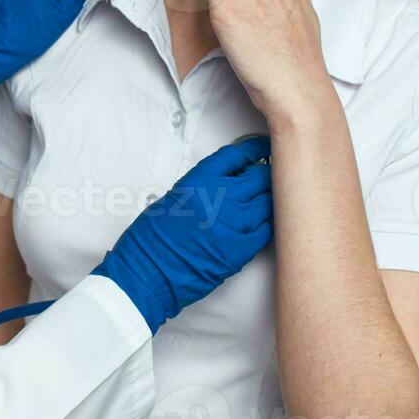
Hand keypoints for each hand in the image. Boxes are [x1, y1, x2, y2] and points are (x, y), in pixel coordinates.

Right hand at [91, 135, 272, 334]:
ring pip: (269, 203)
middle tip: (268, 179)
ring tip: (266, 204)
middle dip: (267, 176)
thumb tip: (229, 182)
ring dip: (269, 201)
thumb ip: (205, 185)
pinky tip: (262, 225)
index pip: (238, 154)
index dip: (255, 149)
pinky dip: (267, 225)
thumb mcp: (176, 195)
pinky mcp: (241, 249)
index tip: (262, 148)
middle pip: (261, 176)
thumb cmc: (153, 235)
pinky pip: (267, 231)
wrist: (149, 269)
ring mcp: (234, 223)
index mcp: (200, 179)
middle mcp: (221, 196)